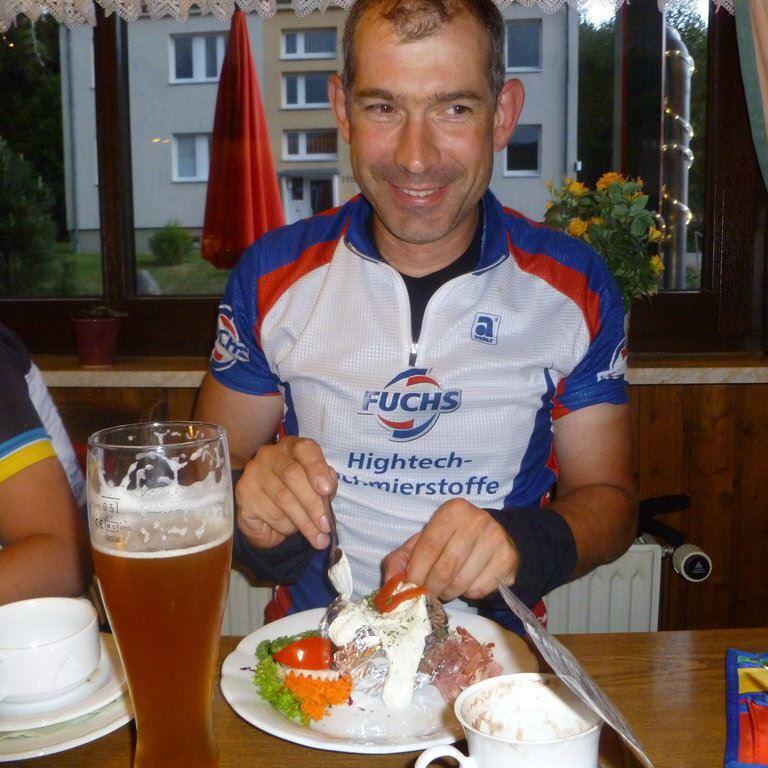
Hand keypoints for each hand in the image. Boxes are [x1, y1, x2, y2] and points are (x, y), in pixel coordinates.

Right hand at [235, 436, 337, 549]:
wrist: (268, 521)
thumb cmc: (297, 497)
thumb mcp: (317, 488)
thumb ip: (326, 484)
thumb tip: (328, 487)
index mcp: (291, 447)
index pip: (304, 448)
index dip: (317, 468)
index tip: (327, 489)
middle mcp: (269, 455)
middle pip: (293, 475)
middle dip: (313, 504)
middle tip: (325, 526)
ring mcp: (253, 473)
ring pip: (283, 498)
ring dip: (303, 521)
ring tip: (317, 536)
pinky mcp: (244, 494)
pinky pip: (270, 513)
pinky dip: (285, 526)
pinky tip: (290, 529)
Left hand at [381, 499, 519, 600]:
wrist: (496, 537)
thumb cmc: (452, 539)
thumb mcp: (424, 541)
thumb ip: (401, 559)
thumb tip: (391, 583)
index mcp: (451, 511)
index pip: (428, 548)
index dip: (416, 573)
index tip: (410, 588)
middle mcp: (476, 521)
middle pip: (444, 569)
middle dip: (431, 588)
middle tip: (427, 594)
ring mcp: (495, 539)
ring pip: (461, 583)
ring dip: (448, 593)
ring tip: (446, 588)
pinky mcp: (507, 559)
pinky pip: (479, 590)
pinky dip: (467, 594)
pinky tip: (467, 583)